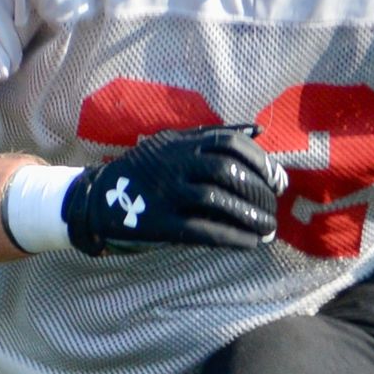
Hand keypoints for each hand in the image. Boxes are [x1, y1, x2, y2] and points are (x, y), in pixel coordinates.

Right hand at [66, 125, 284, 255]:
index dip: (260, 161)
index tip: (277, 180)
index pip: (230, 143)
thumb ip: (212, 136)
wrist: (97, 197)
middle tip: (274, 207)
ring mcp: (165, 192)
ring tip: (269, 229)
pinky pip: (202, 230)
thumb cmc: (146, 170)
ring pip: (217, 200)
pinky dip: (231, 237)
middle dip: (258, 191)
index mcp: (181, 142)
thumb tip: (260, 129)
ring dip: (250, 216)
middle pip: (227, 171)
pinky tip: (250, 244)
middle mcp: (174, 163)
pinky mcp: (158, 222)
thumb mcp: (173, 142)